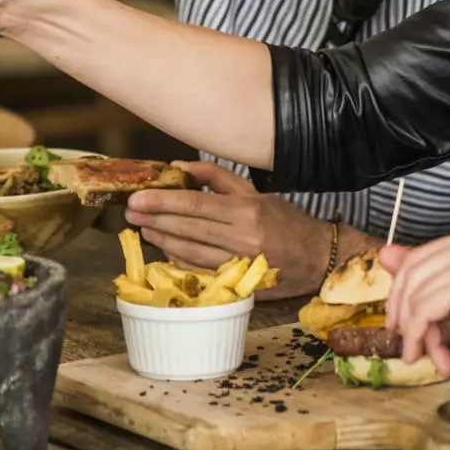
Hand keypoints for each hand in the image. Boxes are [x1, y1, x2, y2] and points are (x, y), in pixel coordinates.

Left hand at [125, 161, 347, 298]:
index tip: (137, 198)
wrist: (319, 259)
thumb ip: (216, 176)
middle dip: (154, 219)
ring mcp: (239, 264)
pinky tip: (166, 247)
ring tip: (143, 227)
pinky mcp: (238, 283)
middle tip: (130, 211)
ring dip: (161, 239)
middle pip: (187, 228)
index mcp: (246, 212)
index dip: (162, 201)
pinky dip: (178, 258)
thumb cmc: (285, 221)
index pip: (194, 204)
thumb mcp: (255, 192)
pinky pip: (199, 269)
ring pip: (189, 252)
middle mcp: (242, 239)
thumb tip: (179, 166)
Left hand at [383, 228, 449, 392]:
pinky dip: (421, 337)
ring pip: (415, 296)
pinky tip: (437, 356)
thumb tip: (386, 253)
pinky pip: (424, 310)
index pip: (415, 259)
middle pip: (411, 275)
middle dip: (403, 314)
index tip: (397, 322)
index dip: (399, 294)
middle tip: (407, 342)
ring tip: (428, 354)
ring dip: (416, 333)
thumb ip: (424, 275)